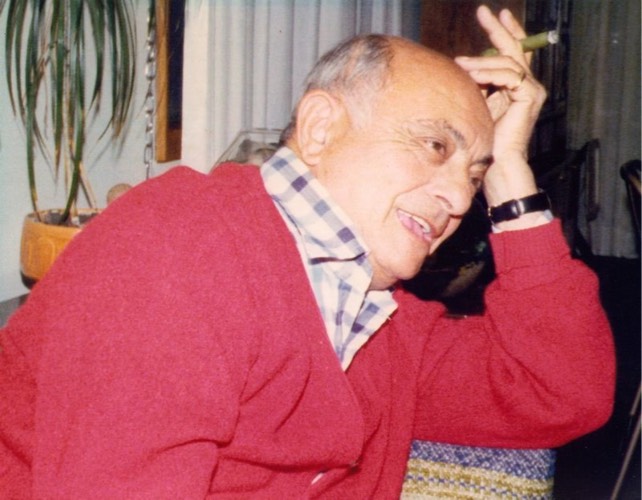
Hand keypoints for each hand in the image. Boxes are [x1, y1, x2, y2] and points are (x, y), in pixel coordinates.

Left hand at [455, 5, 547, 228]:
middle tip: (484, 12)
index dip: (506, 32)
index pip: (513, 53)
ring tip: (461, 63)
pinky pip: (509, 76)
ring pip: (508, 63)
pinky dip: (489, 74)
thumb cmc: (484, 140)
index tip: (496, 15)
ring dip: (482, 61)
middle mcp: (527, 86)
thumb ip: (476, 84)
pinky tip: (473, 76)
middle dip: (498, 30)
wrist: (497, 164)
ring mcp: (531, 91)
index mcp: (515, 87)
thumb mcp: (477, 104)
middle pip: (515, 49)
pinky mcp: (530, 97)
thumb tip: (460, 64)